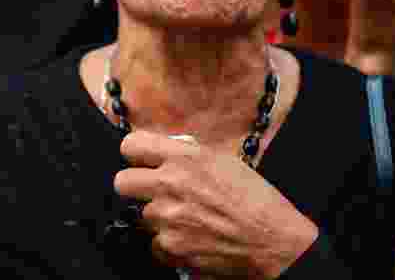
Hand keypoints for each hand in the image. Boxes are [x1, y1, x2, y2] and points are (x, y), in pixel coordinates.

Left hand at [115, 131, 316, 278]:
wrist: (273, 240)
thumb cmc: (255, 199)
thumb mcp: (223, 160)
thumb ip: (188, 154)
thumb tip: (165, 153)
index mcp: (184, 158)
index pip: (131, 146)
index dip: (135, 155)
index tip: (141, 161)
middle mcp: (170, 185)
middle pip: (122, 183)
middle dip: (135, 187)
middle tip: (152, 192)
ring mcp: (167, 219)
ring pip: (141, 216)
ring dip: (158, 218)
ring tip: (186, 219)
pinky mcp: (171, 248)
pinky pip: (154, 244)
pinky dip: (169, 244)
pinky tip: (191, 238)